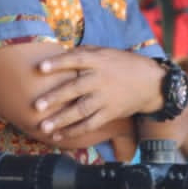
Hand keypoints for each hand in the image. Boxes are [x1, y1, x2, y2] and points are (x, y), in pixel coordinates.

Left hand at [30, 47, 165, 144]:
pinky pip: (91, 124)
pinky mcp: (110, 113)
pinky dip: (75, 131)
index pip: (75, 60)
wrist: (150, 83)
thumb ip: (84, 52)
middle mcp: (100, 79)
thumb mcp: (106, 52)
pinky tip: (59, 136)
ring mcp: (105, 98)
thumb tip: (59, 52)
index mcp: (98, 61)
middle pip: (75, 89)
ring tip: (44, 127)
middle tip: (37, 106)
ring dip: (61, 120)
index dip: (58, 64)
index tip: (40, 68)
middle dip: (55, 98)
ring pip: (81, 110)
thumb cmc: (122, 64)